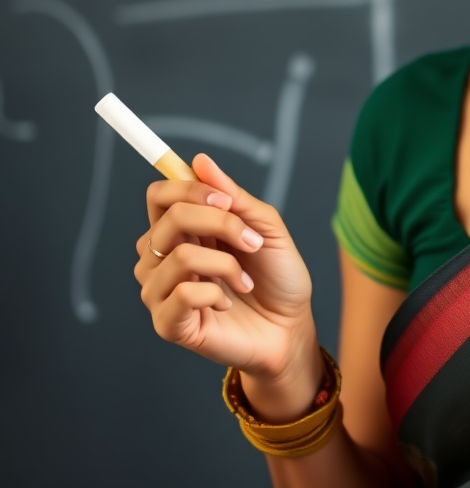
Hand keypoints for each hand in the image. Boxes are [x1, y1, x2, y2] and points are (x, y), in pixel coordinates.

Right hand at [135, 154, 315, 382]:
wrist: (291, 327)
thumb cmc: (278, 276)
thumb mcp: (267, 228)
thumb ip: (234, 197)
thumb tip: (199, 160)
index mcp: (184, 230)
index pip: (159, 195)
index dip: (189, 188)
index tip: (227, 200)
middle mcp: (163, 257)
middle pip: (168, 217)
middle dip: (220, 222)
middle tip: (252, 241)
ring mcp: (160, 291)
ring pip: (178, 256)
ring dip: (225, 264)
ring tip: (244, 281)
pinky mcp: (167, 323)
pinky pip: (181, 293)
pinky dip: (215, 294)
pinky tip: (226, 305)